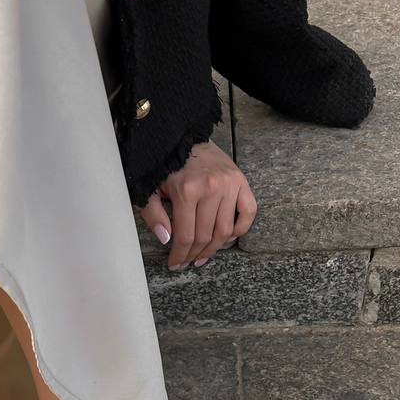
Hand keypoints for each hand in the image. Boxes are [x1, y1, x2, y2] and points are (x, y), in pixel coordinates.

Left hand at [138, 141, 256, 269]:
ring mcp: (229, 185)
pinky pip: (248, 212)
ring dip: (215, 248)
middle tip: (188, 262)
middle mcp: (211, 188)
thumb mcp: (150, 187)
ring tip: (204, 255)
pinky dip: (241, 229)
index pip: (186, 236)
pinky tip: (228, 237)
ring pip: (226, 230)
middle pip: (206, 236)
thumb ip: (154, 214)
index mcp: (187, 191)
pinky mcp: (241, 180)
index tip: (175, 264)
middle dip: (195, 255)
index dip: (180, 255)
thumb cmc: (166, 163)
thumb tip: (166, 239)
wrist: (185, 135)